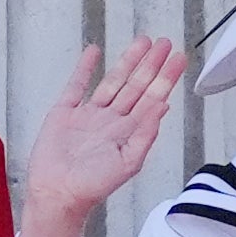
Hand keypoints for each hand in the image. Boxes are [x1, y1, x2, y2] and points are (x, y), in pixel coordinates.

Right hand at [15, 39, 184, 236]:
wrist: (58, 194)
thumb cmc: (93, 186)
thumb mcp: (128, 161)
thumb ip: (146, 133)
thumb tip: (164, 106)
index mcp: (128, 132)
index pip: (152, 98)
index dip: (165, 78)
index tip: (178, 59)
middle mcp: (111, 121)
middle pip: (136, 86)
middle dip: (151, 64)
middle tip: (165, 43)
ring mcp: (89, 115)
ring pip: (112, 81)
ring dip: (127, 61)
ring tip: (142, 42)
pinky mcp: (65, 113)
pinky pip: (77, 85)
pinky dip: (85, 68)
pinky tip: (95, 52)